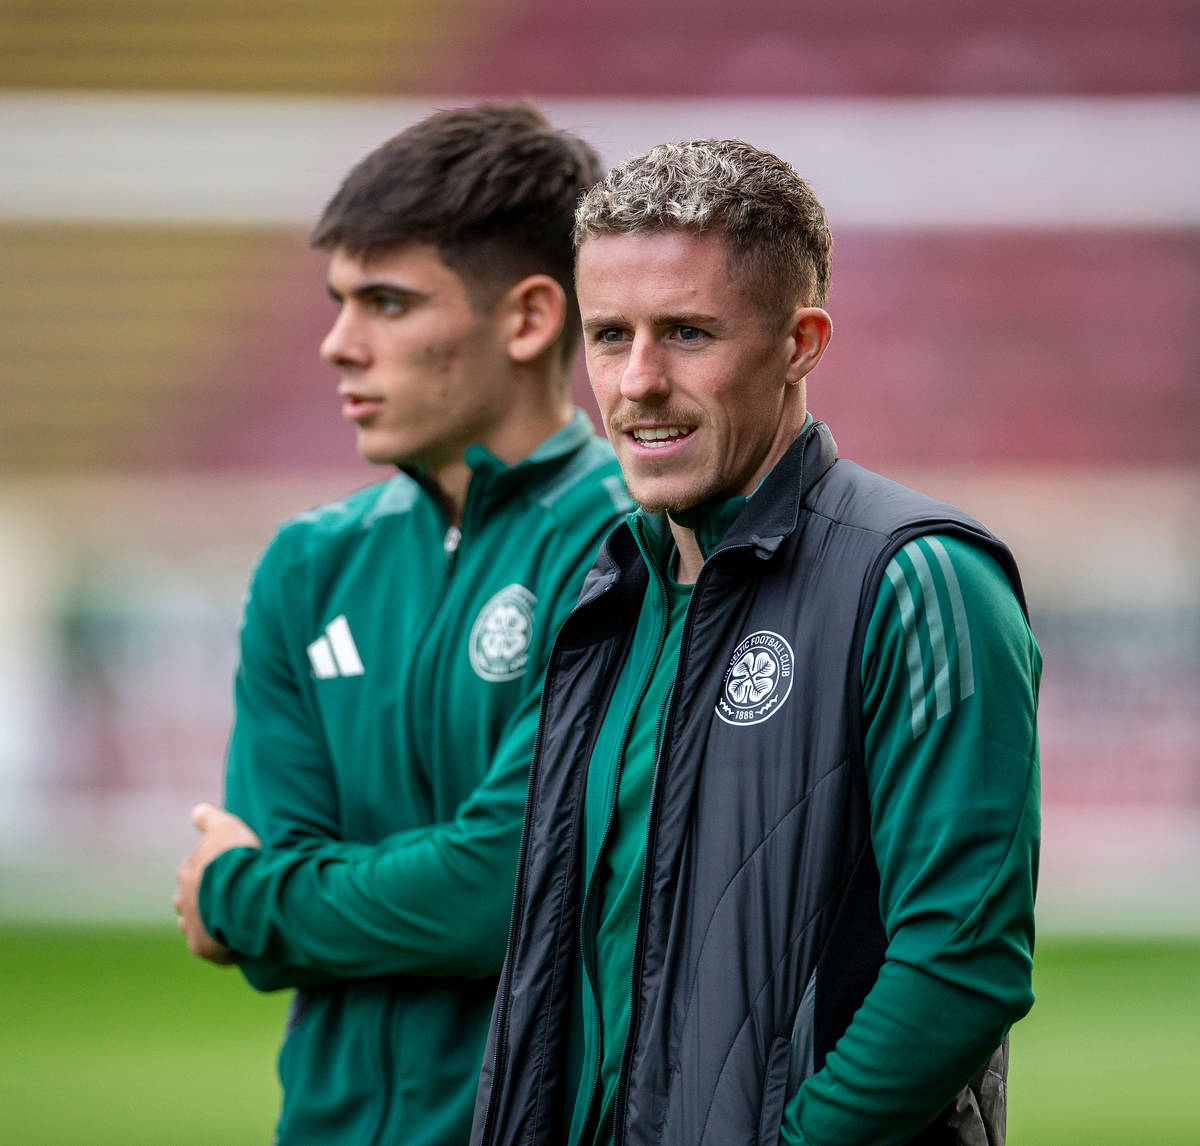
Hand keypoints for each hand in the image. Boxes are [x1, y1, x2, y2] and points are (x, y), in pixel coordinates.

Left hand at [173, 802, 261, 964]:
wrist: (241, 894)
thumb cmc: (235, 859)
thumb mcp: (226, 828)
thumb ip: (210, 818)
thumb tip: (197, 810)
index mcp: (188, 872)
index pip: (190, 872)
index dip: (207, 872)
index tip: (223, 873)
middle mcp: (183, 899)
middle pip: (188, 901)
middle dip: (202, 900)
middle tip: (228, 899)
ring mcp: (190, 925)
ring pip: (195, 926)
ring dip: (209, 925)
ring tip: (232, 924)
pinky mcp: (201, 947)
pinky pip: (211, 950)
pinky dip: (222, 949)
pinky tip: (239, 946)